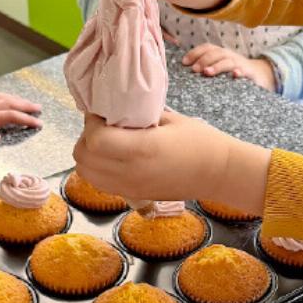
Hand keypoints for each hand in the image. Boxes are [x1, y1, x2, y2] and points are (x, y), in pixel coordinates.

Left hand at [73, 110, 270, 212]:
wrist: (218, 173)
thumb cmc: (200, 141)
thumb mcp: (168, 118)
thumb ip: (136, 113)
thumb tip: (113, 107)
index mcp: (141, 149)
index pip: (95, 139)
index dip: (92, 122)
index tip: (102, 112)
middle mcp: (131, 173)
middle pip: (84, 157)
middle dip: (87, 138)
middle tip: (103, 125)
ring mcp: (130, 188)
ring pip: (86, 173)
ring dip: (89, 155)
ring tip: (107, 142)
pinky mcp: (132, 195)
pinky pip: (99, 183)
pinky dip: (97, 169)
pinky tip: (114, 157)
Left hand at [183, 45, 276, 91]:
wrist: (259, 75)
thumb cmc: (233, 72)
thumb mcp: (219, 67)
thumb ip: (205, 66)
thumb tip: (185, 68)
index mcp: (220, 53)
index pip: (207, 48)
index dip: (195, 53)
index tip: (184, 62)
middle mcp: (229, 56)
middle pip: (216, 53)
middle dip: (204, 60)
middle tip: (194, 70)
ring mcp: (239, 64)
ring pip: (227, 62)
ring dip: (217, 66)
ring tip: (207, 72)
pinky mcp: (248, 74)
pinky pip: (244, 72)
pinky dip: (239, 73)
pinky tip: (235, 75)